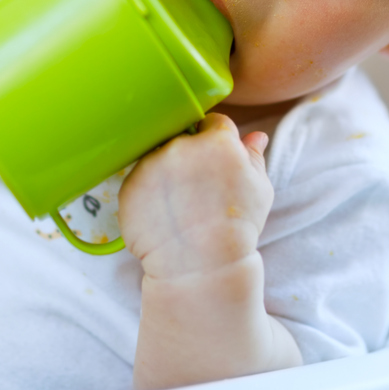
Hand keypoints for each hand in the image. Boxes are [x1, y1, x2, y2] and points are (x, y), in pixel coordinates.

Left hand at [119, 114, 272, 280]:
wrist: (201, 267)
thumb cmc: (237, 230)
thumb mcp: (259, 190)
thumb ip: (254, 157)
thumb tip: (256, 135)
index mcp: (218, 142)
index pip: (214, 122)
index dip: (216, 140)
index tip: (215, 161)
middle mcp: (181, 146)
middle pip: (184, 138)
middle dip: (190, 156)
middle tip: (197, 188)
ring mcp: (151, 165)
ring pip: (159, 158)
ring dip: (167, 173)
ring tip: (180, 205)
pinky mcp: (129, 185)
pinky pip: (140, 181)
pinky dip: (148, 194)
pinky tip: (164, 215)